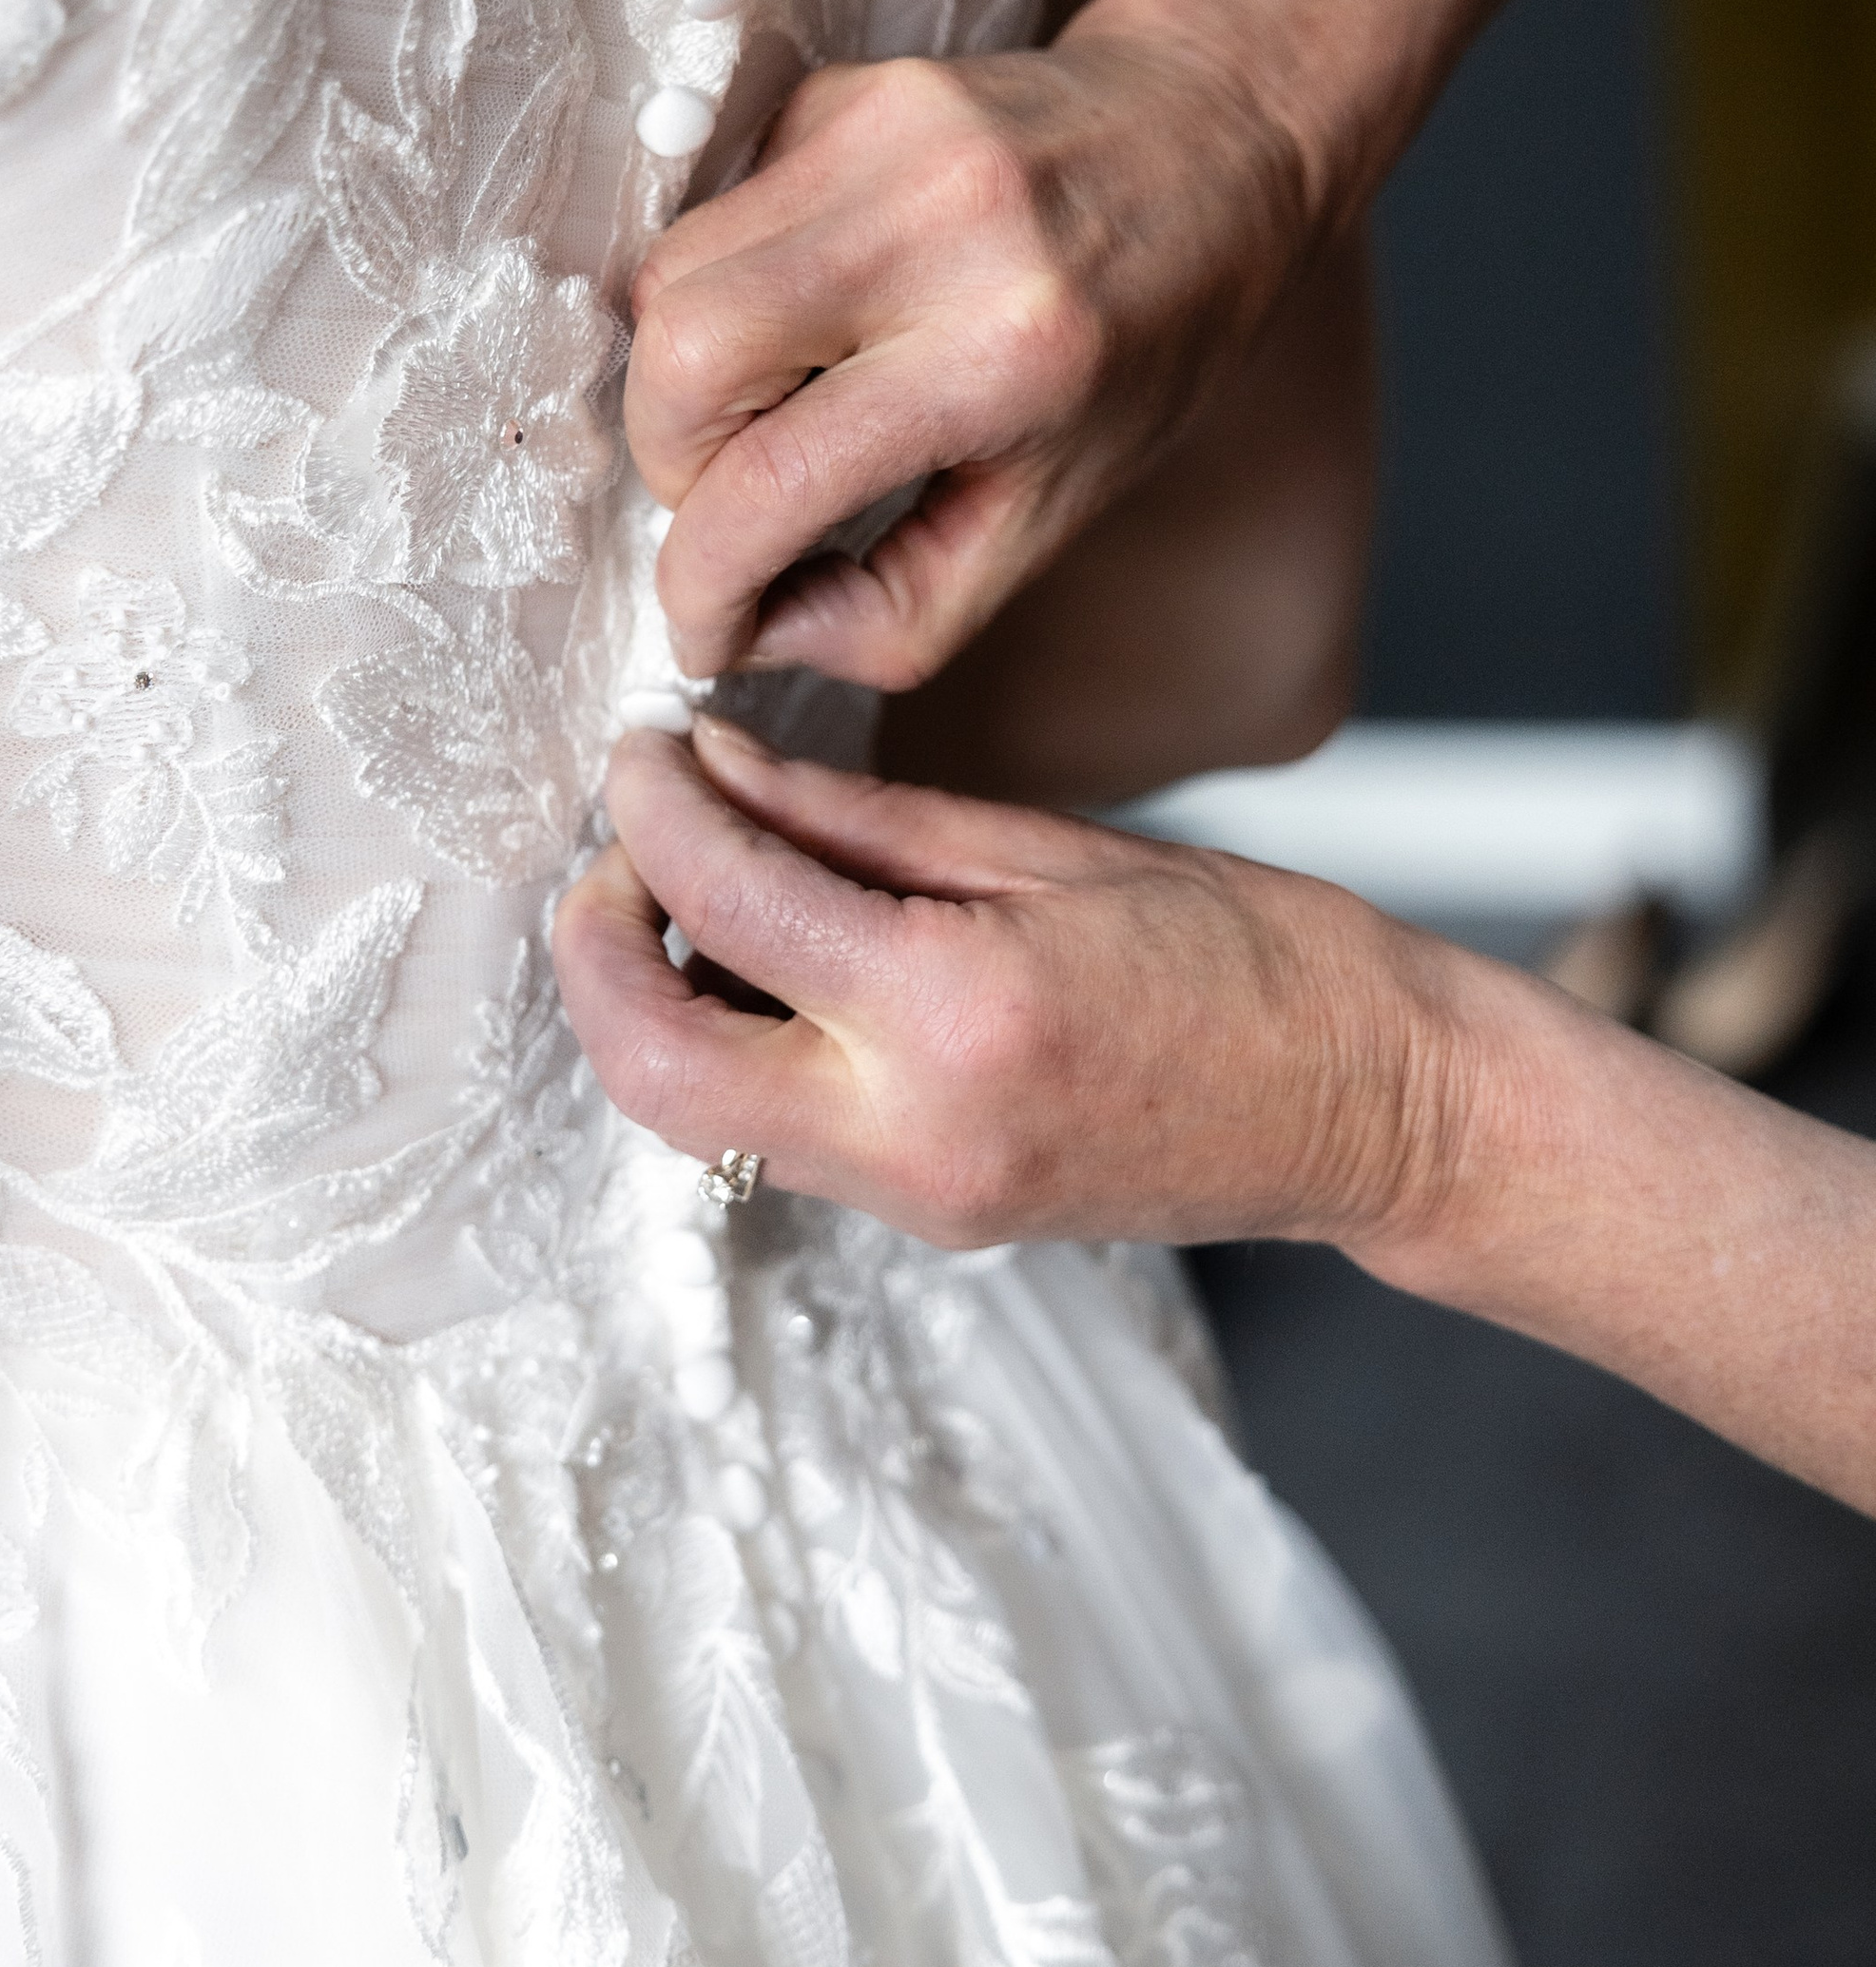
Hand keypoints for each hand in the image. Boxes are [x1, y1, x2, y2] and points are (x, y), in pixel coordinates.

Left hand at [554, 714, 1451, 1254]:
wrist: (1370, 1108)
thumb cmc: (1253, 955)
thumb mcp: (1050, 847)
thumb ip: (857, 819)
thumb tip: (714, 769)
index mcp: (955, 1013)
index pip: (726, 901)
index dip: (655, 808)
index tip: (645, 748)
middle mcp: (916, 1130)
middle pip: (650, 1063)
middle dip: (595, 946)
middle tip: (623, 846)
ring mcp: (917, 1195)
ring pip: (690, 1116)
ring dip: (648, 1001)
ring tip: (688, 892)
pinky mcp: (928, 1218)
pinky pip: (772, 1135)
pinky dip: (730, 1044)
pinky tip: (766, 962)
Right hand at [623, 0, 1313, 688]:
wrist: (1214, 136)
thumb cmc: (1152, 340)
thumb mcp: (1059, 513)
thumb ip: (903, 610)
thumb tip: (757, 631)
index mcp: (1002, 355)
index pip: (770, 482)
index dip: (704, 581)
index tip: (705, 624)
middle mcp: (934, 229)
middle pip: (682, 357)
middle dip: (674, 464)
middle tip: (735, 502)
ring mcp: (879, 138)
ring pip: (670, 276)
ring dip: (687, 380)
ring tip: (771, 414)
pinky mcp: (840, 90)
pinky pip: (716, 214)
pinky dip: (728, 292)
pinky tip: (808, 319)